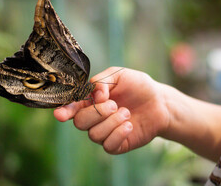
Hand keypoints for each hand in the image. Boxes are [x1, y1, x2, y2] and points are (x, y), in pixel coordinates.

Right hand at [54, 67, 169, 153]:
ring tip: (127, 113)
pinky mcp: (117, 144)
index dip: (64, 111)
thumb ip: (102, 82)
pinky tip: (129, 125)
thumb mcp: (119, 75)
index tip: (60, 114)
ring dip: (112, 122)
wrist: (160, 102)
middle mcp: (94, 118)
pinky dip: (119, 134)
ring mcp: (105, 132)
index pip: (71, 107)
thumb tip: (94, 97)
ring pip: (94, 134)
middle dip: (97, 113)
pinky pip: (108, 145)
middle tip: (115, 104)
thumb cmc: (137, 86)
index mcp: (90, 100)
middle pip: (80, 122)